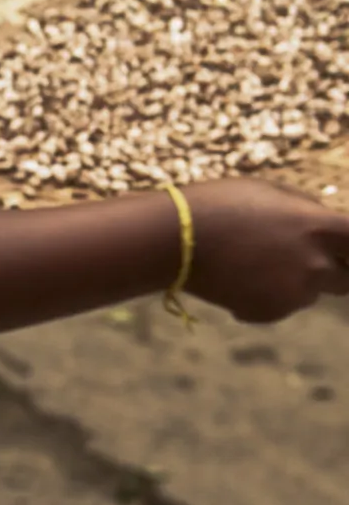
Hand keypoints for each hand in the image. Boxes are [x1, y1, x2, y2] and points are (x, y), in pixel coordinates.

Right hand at [184, 180, 348, 324]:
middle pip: (346, 279)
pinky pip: (280, 307)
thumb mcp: (270, 192)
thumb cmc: (220, 204)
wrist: (173, 238)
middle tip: (296, 259)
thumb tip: (324, 222)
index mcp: (319, 227)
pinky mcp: (269, 313)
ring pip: (309, 293)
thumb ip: (306, 210)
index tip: (344, 248)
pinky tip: (237, 279)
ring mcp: (293, 292)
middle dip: (330, 270)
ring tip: (251, 264)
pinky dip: (265, 298)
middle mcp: (315, 264)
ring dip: (292, 283)